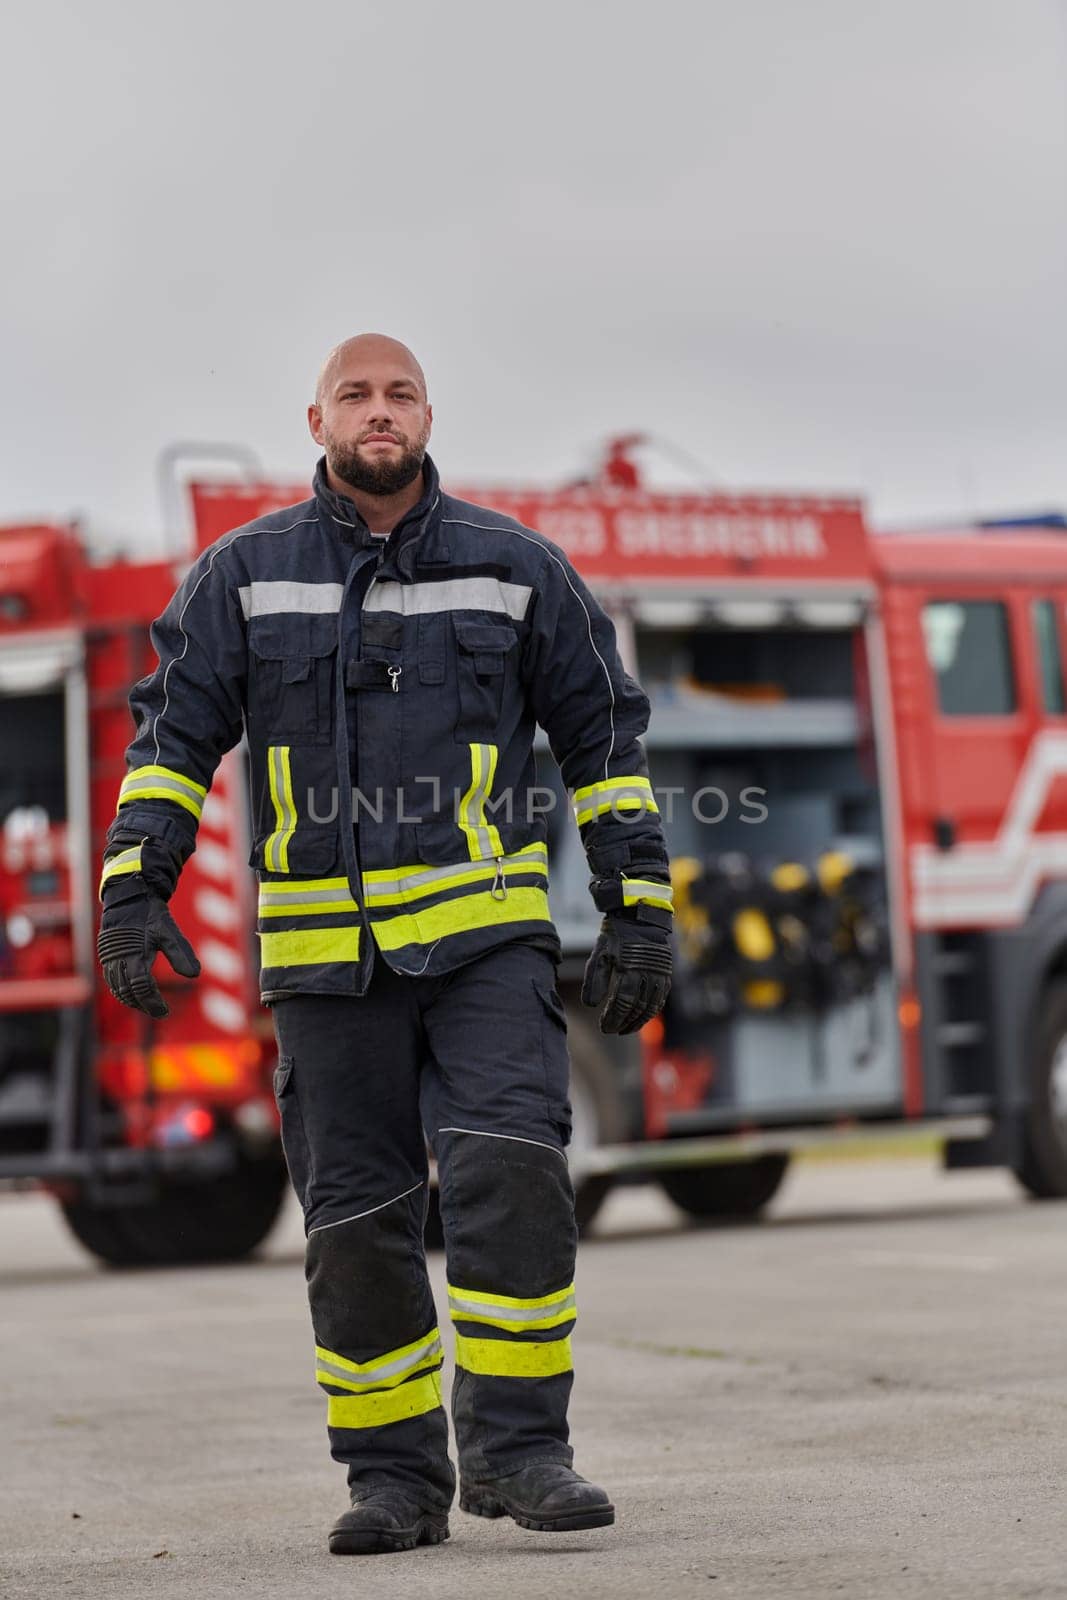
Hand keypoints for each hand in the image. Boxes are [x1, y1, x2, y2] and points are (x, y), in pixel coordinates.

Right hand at [97, 893, 200, 1017]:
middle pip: (128, 993)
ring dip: (132, 1000)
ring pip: (118, 989)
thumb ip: (180, 953)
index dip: (153, 1003)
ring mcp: (110, 958)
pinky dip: (122, 990)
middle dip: (144, 1005)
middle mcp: (119, 959)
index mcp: (134, 954)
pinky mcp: (107, 956)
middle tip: (160, 1011)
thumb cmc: (150, 913)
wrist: (128, 895)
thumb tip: (195, 974)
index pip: (142, 988)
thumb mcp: (169, 931)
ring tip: (149, 1005)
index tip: (165, 1012)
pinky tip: (134, 993)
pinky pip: (112, 980)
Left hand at [581, 915, 671, 1034]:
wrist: (639, 917)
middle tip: (612, 1030)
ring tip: (625, 1029)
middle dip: (623, 1022)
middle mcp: (647, 974)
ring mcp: (659, 975)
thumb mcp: (600, 954)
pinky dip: (651, 1011)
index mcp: (629, 969)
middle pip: (636, 1008)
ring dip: (638, 1021)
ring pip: (651, 1007)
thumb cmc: (615, 936)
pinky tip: (641, 1017)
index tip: (604, 1028)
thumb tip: (590, 1005)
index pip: (622, 1003)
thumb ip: (595, 980)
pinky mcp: (665, 974)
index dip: (613, 1018)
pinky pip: (660, 999)